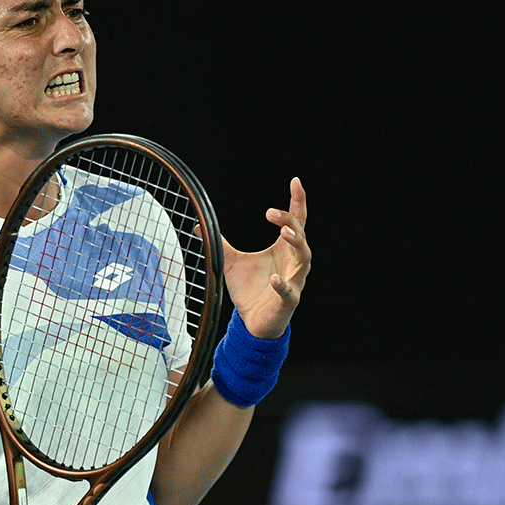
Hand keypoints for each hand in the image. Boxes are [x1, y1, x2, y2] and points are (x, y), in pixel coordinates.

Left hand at [221, 178, 310, 339]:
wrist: (252, 322)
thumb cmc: (249, 290)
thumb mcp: (231, 262)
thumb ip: (220, 243)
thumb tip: (200, 226)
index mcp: (283, 249)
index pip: (296, 221)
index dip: (297, 201)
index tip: (295, 182)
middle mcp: (293, 262)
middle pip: (300, 235)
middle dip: (289, 222)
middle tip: (272, 214)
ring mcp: (294, 281)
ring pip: (304, 258)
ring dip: (296, 244)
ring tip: (284, 233)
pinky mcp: (288, 300)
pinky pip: (289, 291)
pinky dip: (283, 285)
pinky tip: (274, 278)